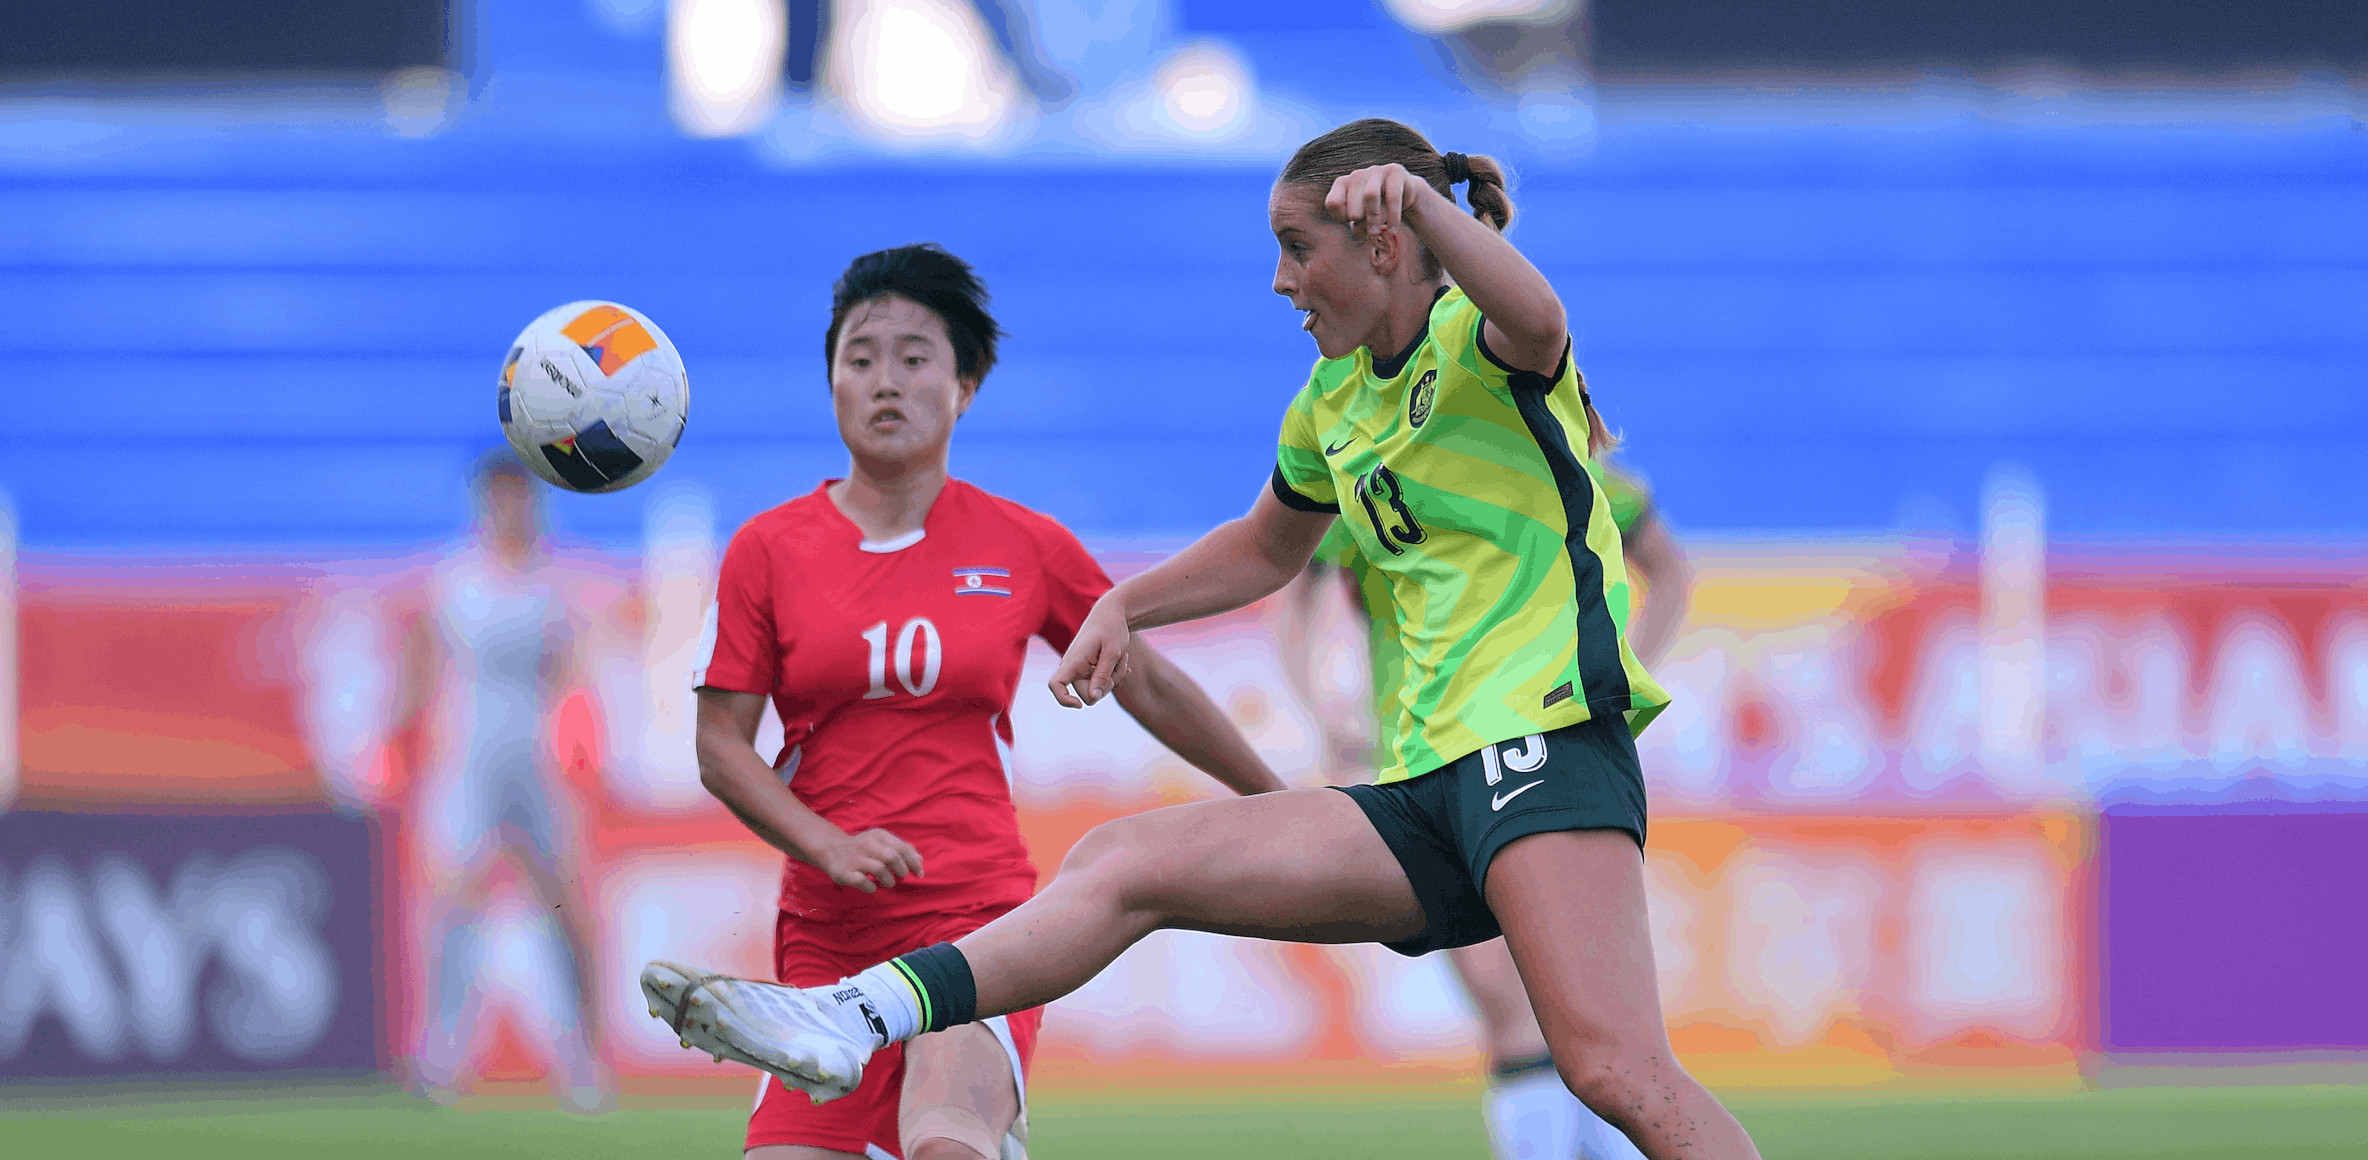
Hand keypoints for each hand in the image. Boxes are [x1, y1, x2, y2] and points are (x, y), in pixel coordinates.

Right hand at [814, 827, 922, 892]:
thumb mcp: (881, 842)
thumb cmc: (863, 848)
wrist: (831, 849)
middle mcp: (867, 844)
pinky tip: (873, 887)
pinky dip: (871, 887)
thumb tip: (920, 859)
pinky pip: (862, 882)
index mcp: (879, 836)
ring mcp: (854, 858)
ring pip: (879, 869)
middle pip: (892, 857)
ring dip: (888, 880)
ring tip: (889, 883)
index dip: (913, 862)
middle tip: (902, 877)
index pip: (902, 848)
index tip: (919, 874)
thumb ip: (901, 848)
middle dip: (901, 870)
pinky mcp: (844, 872)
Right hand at [1049, 593, 1134, 707]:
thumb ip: (1102, 675)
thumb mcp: (1113, 652)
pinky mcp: (1088, 670)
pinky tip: (1123, 662)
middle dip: (1108, 686)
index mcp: (1073, 660)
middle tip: (1121, 665)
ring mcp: (1080, 669)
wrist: (1112, 612)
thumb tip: (1092, 698)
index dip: (1064, 699)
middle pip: (1088, 694)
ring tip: (1121, 658)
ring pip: (1098, 690)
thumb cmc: (1112, 628)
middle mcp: (1072, 667)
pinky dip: (1114, 676)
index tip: (1080, 704)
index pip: (1055, 685)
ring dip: (1114, 678)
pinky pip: (1101, 684)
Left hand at [1326, 163, 1431, 244]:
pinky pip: (1393, 197)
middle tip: (1367, 232)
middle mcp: (1357, 175)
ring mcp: (1376, 171)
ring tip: (1376, 233)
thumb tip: (1361, 229)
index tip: (1352, 223)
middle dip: (1358, 220)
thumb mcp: (1363, 220)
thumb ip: (1357, 226)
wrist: (1404, 196)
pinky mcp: (1395, 172)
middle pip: (1351, 201)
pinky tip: (1392, 230)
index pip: (1333, 203)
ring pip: (1370, 195)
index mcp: (1342, 184)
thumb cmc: (1376, 210)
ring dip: (1373, 218)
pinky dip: (1392, 218)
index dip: (1341, 218)